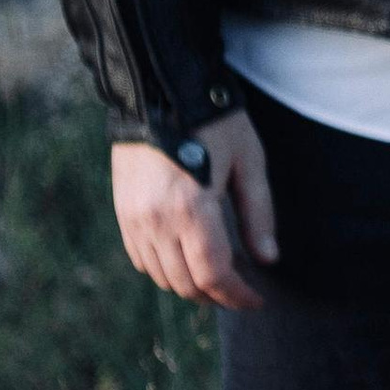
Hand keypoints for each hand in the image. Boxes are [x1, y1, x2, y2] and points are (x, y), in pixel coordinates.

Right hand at [109, 108, 277, 311]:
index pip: (214, 274)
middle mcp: (156, 220)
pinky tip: (185, 260)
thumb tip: (267, 259)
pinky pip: (140, 258)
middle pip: (185, 283)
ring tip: (217, 279)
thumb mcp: (248, 162)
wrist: (159, 89)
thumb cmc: (213, 122)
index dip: (237, 295)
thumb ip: (258, 214)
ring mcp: (134, 217)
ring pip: (161, 276)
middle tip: (240, 294)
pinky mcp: (122, 210)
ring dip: (190, 285)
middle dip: (216, 296)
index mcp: (191, 209)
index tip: (256, 300)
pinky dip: (164, 270)